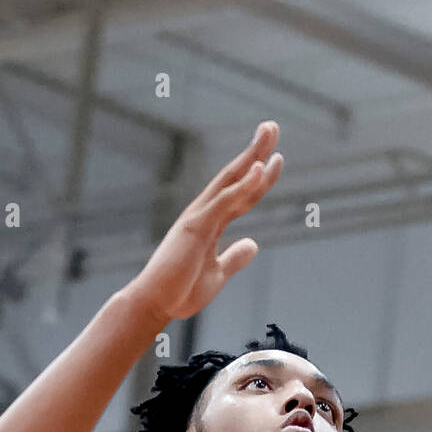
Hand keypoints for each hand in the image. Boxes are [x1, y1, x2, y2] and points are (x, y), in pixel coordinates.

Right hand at [135, 121, 283, 320]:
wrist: (154, 305)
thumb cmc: (180, 292)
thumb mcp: (218, 274)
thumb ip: (234, 258)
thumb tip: (253, 244)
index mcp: (209, 223)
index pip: (240, 194)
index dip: (260, 177)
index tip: (276, 158)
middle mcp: (203, 213)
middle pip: (234, 176)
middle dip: (254, 151)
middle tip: (272, 126)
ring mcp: (198, 217)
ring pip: (230, 181)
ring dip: (251, 156)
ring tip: (269, 132)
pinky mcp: (195, 227)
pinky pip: (224, 201)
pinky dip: (242, 184)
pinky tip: (259, 167)